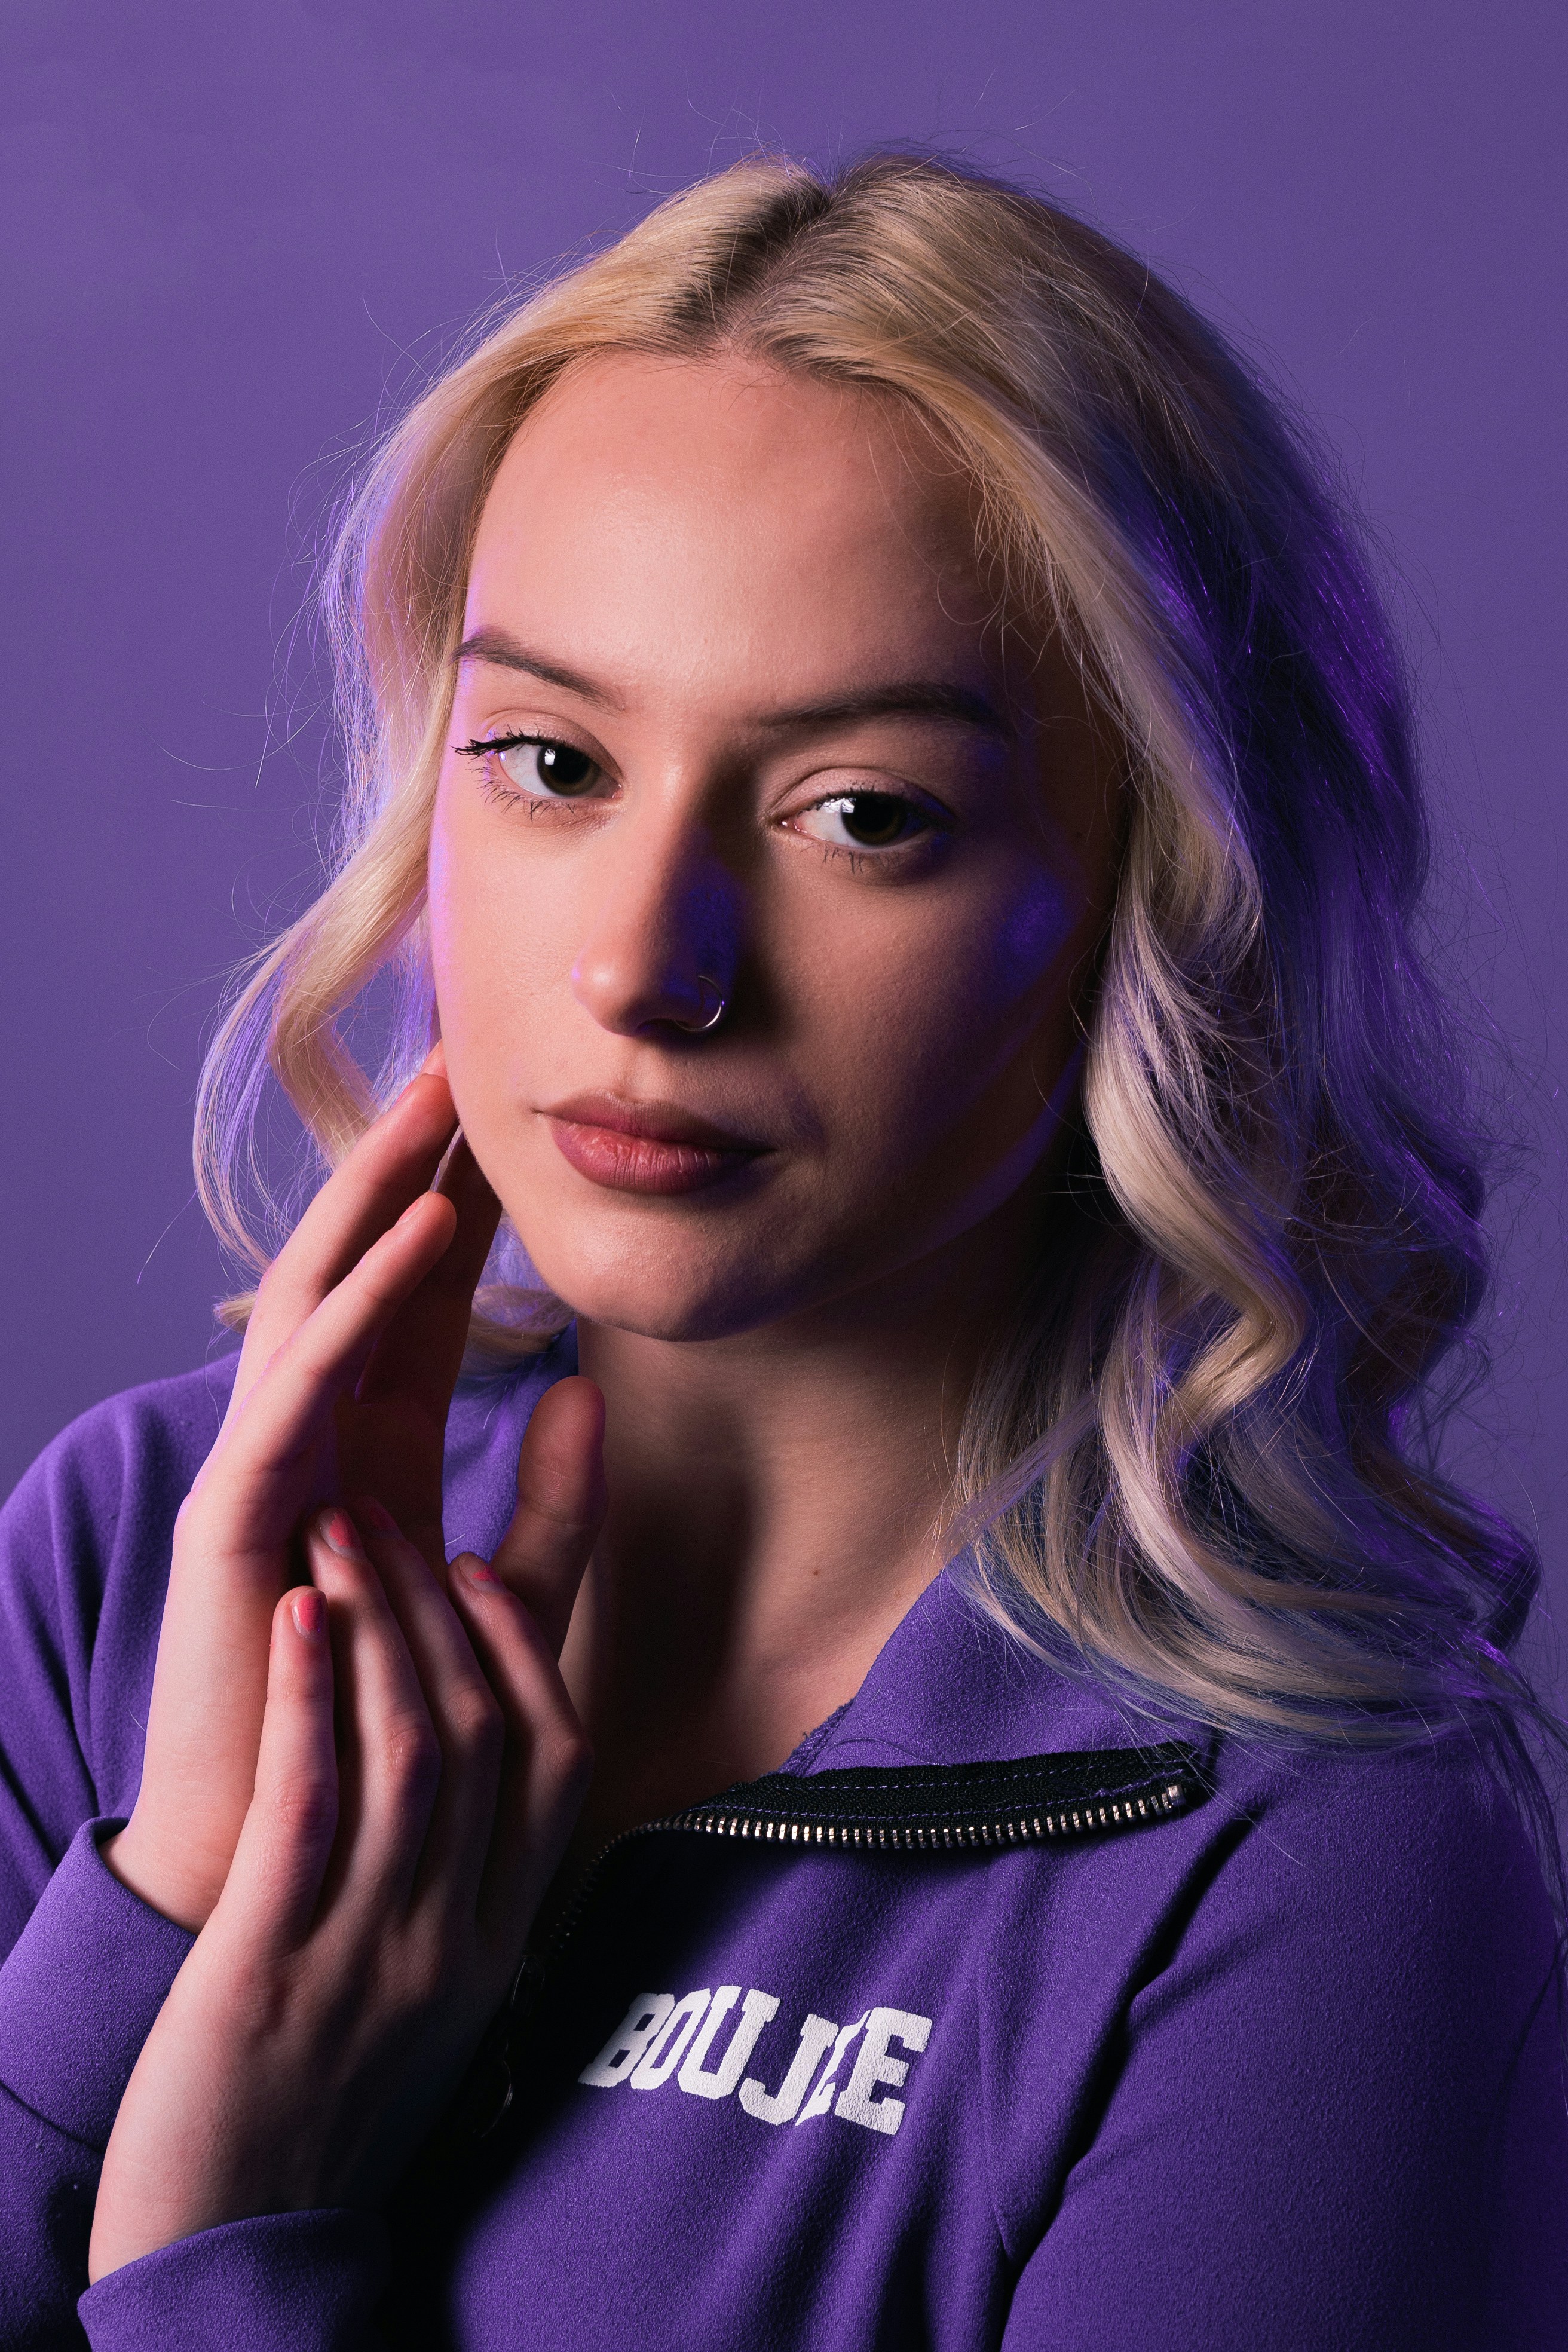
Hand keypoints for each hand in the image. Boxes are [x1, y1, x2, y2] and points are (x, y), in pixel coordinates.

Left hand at [88, 1384, 602, 2282]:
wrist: (233, 2253)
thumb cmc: (322, 2118)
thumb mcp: (431, 2007)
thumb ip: (463, 1896)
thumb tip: (481, 1788)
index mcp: (500, 1944)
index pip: (561, 1762)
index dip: (527, 1650)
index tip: (479, 1568)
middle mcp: (455, 1937)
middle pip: (486, 1731)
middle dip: (437, 1606)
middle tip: (382, 1512)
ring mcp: (372, 1949)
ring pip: (412, 1749)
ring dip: (377, 1620)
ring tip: (338, 1526)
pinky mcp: (273, 1961)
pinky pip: (312, 1803)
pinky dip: (312, 1696)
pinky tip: (298, 1617)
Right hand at [104, 1053, 500, 1932]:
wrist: (287, 1864)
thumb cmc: (382, 1735)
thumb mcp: (496, 1605)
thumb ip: (556, 1515)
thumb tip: (599, 1394)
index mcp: (360, 1455)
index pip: (412, 1305)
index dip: (459, 1209)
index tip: (517, 1121)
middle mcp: (304, 1444)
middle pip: (352, 1275)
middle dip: (402, 1170)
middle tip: (459, 1061)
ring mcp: (259, 1472)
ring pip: (308, 1304)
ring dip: (372, 1203)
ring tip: (435, 1113)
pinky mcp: (232, 1520)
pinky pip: (294, 1389)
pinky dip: (355, 1308)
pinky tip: (415, 1240)